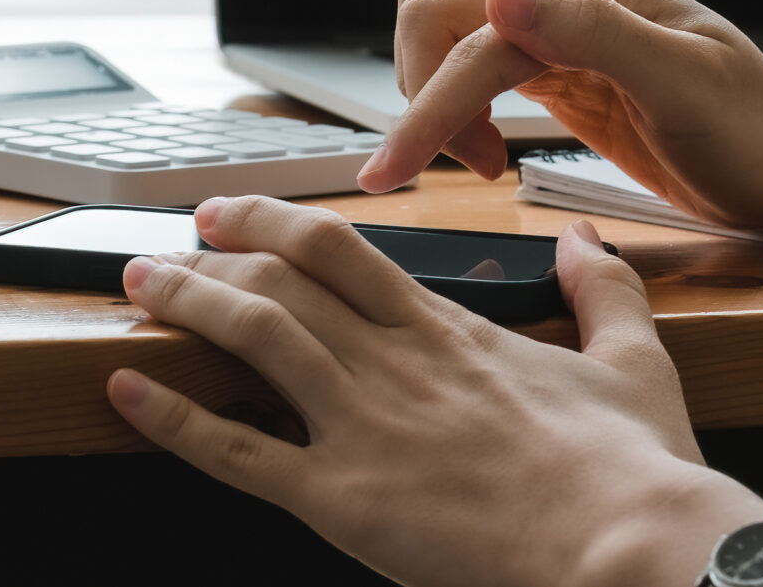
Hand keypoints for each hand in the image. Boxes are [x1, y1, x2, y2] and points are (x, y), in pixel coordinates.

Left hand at [107, 197, 762, 586]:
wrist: (632, 548)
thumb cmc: (634, 473)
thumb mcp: (633, 361)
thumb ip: (605, 290)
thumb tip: (589, 238)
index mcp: (450, 332)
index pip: (340, 252)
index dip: (273, 225)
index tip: (232, 215)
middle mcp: (394, 364)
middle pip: (280, 280)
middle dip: (213, 253)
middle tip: (170, 243)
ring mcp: (363, 428)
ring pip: (251, 338)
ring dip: (183, 303)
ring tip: (138, 285)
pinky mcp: (342, 501)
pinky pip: (236, 453)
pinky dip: (172, 418)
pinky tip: (127, 389)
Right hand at [358, 0, 762, 227]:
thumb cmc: (755, 132)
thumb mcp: (686, 87)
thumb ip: (595, 34)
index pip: (477, 38)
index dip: (427, 108)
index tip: (388, 174)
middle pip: (434, 12)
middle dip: (423, 95)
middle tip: (460, 168)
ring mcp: (557, 21)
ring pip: (440, 28)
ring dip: (430, 93)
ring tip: (478, 159)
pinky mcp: (552, 60)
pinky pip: (469, 60)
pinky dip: (452, 102)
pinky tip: (488, 148)